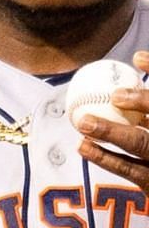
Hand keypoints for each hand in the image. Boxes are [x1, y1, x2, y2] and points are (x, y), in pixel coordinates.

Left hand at [76, 50, 148, 190]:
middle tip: (116, 93)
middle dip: (144, 102)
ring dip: (113, 133)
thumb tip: (137, 58)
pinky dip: (107, 158)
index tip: (138, 57)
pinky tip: (84, 146)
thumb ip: (147, 103)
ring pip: (143, 144)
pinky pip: (131, 170)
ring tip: (85, 122)